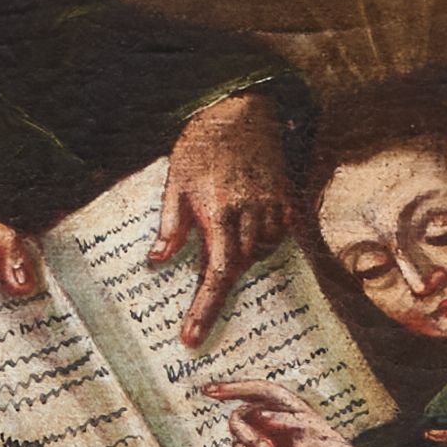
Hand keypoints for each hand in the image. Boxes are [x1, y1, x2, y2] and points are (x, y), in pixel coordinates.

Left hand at [155, 91, 298, 350]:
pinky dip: (262, 241)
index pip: (216, 273)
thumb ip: (171, 224)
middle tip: (198, 302)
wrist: (243, 109)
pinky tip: (247, 229)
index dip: (204, 308)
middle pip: (240, 267)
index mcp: (219, 212)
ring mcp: (273, 206)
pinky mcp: (287, 198)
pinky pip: (279, 235)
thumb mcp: (175, 182)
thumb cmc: (202, 145)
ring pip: (261, 252)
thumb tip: (158, 261)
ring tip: (224, 240)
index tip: (192, 337)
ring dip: (242, 258)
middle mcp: (250, 214)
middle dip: (220, 284)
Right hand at [200, 381, 369, 446]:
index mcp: (282, 407)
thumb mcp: (312, 433)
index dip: (228, 389)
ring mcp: (261, 446)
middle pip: (236, 420)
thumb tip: (258, 415)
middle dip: (248, 436)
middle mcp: (267, 423)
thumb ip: (284, 422)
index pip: (251, 391)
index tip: (207, 391)